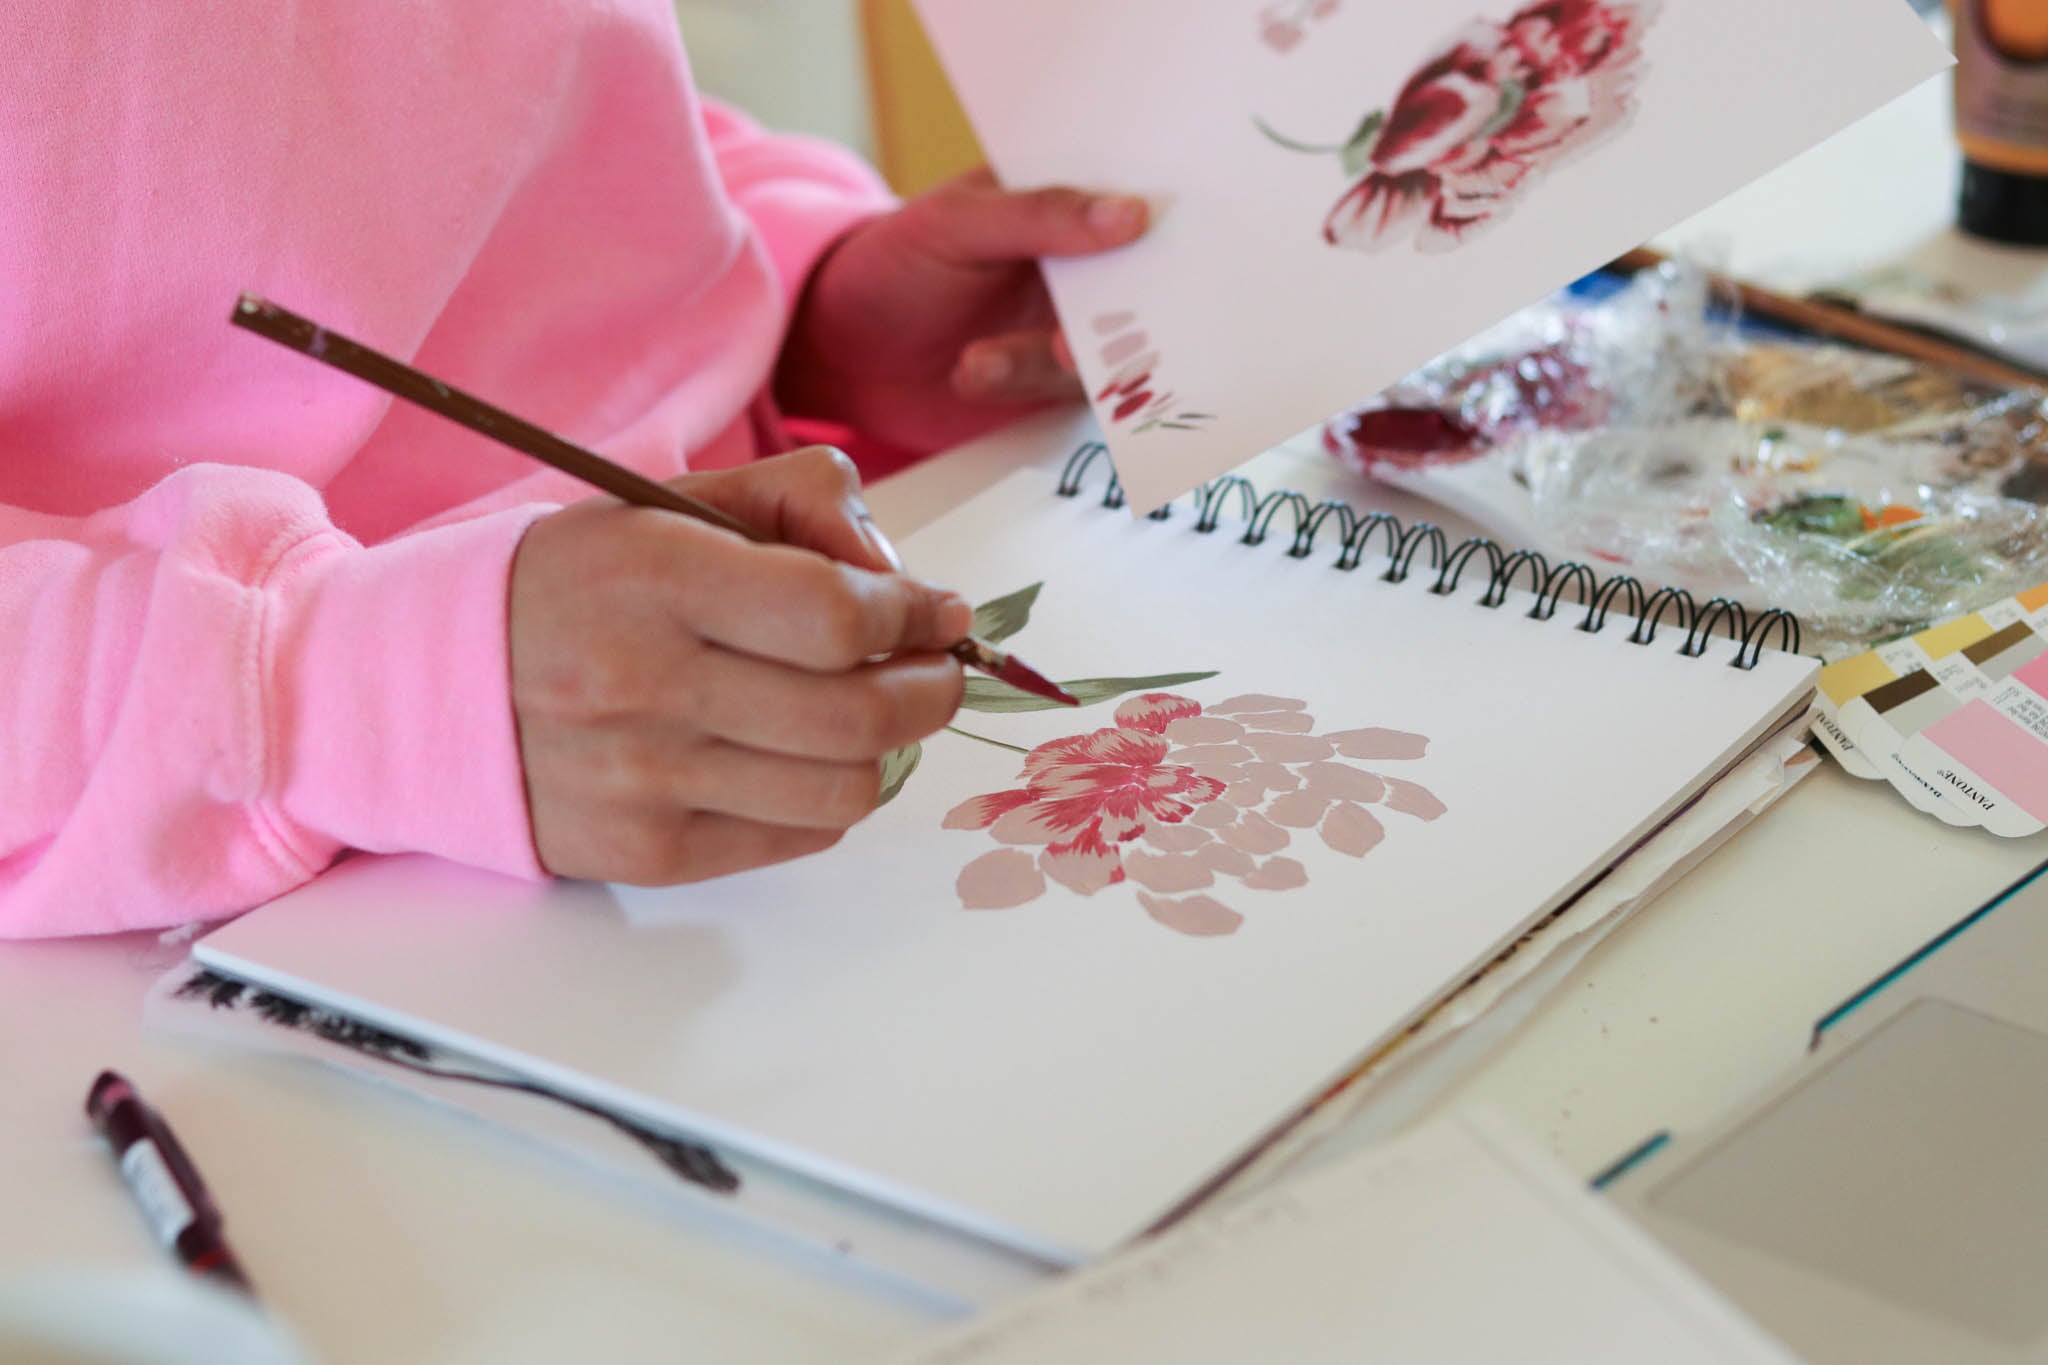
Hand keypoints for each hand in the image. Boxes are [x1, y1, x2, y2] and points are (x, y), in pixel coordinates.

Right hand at [509, 447, 969, 884]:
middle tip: (936, 666)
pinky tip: (806, 754)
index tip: (936, 610)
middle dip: (932, 688)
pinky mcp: (644, 853)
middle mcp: (643, 684)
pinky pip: (796, 836)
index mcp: (652, 576)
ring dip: (889, 749)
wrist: (429, 685)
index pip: (835, 616)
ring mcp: (642, 781)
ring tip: (873, 709)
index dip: (911, 616)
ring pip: (843, 789)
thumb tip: (902, 580)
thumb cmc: (573, 585)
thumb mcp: (669, 502)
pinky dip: (828, 796)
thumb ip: (800, 503)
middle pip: (858, 714)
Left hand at [776, 168, 1150, 452]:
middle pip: (1142, 288)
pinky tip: (973, 374)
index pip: (1136, 202)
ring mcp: (1074, 328)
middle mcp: (1086, 269)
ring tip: (977, 362)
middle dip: (1127, 314)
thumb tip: (1130, 214)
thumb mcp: (955, 223)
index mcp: (1068, 202)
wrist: (845, 353)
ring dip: (1048, 361)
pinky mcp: (1055, 385)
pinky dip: (1027, 388)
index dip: (1161, 222)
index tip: (1159, 240)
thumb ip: (1038, 216)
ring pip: (1108, 351)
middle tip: (1077, 338)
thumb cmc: (894, 264)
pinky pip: (1075, 397)